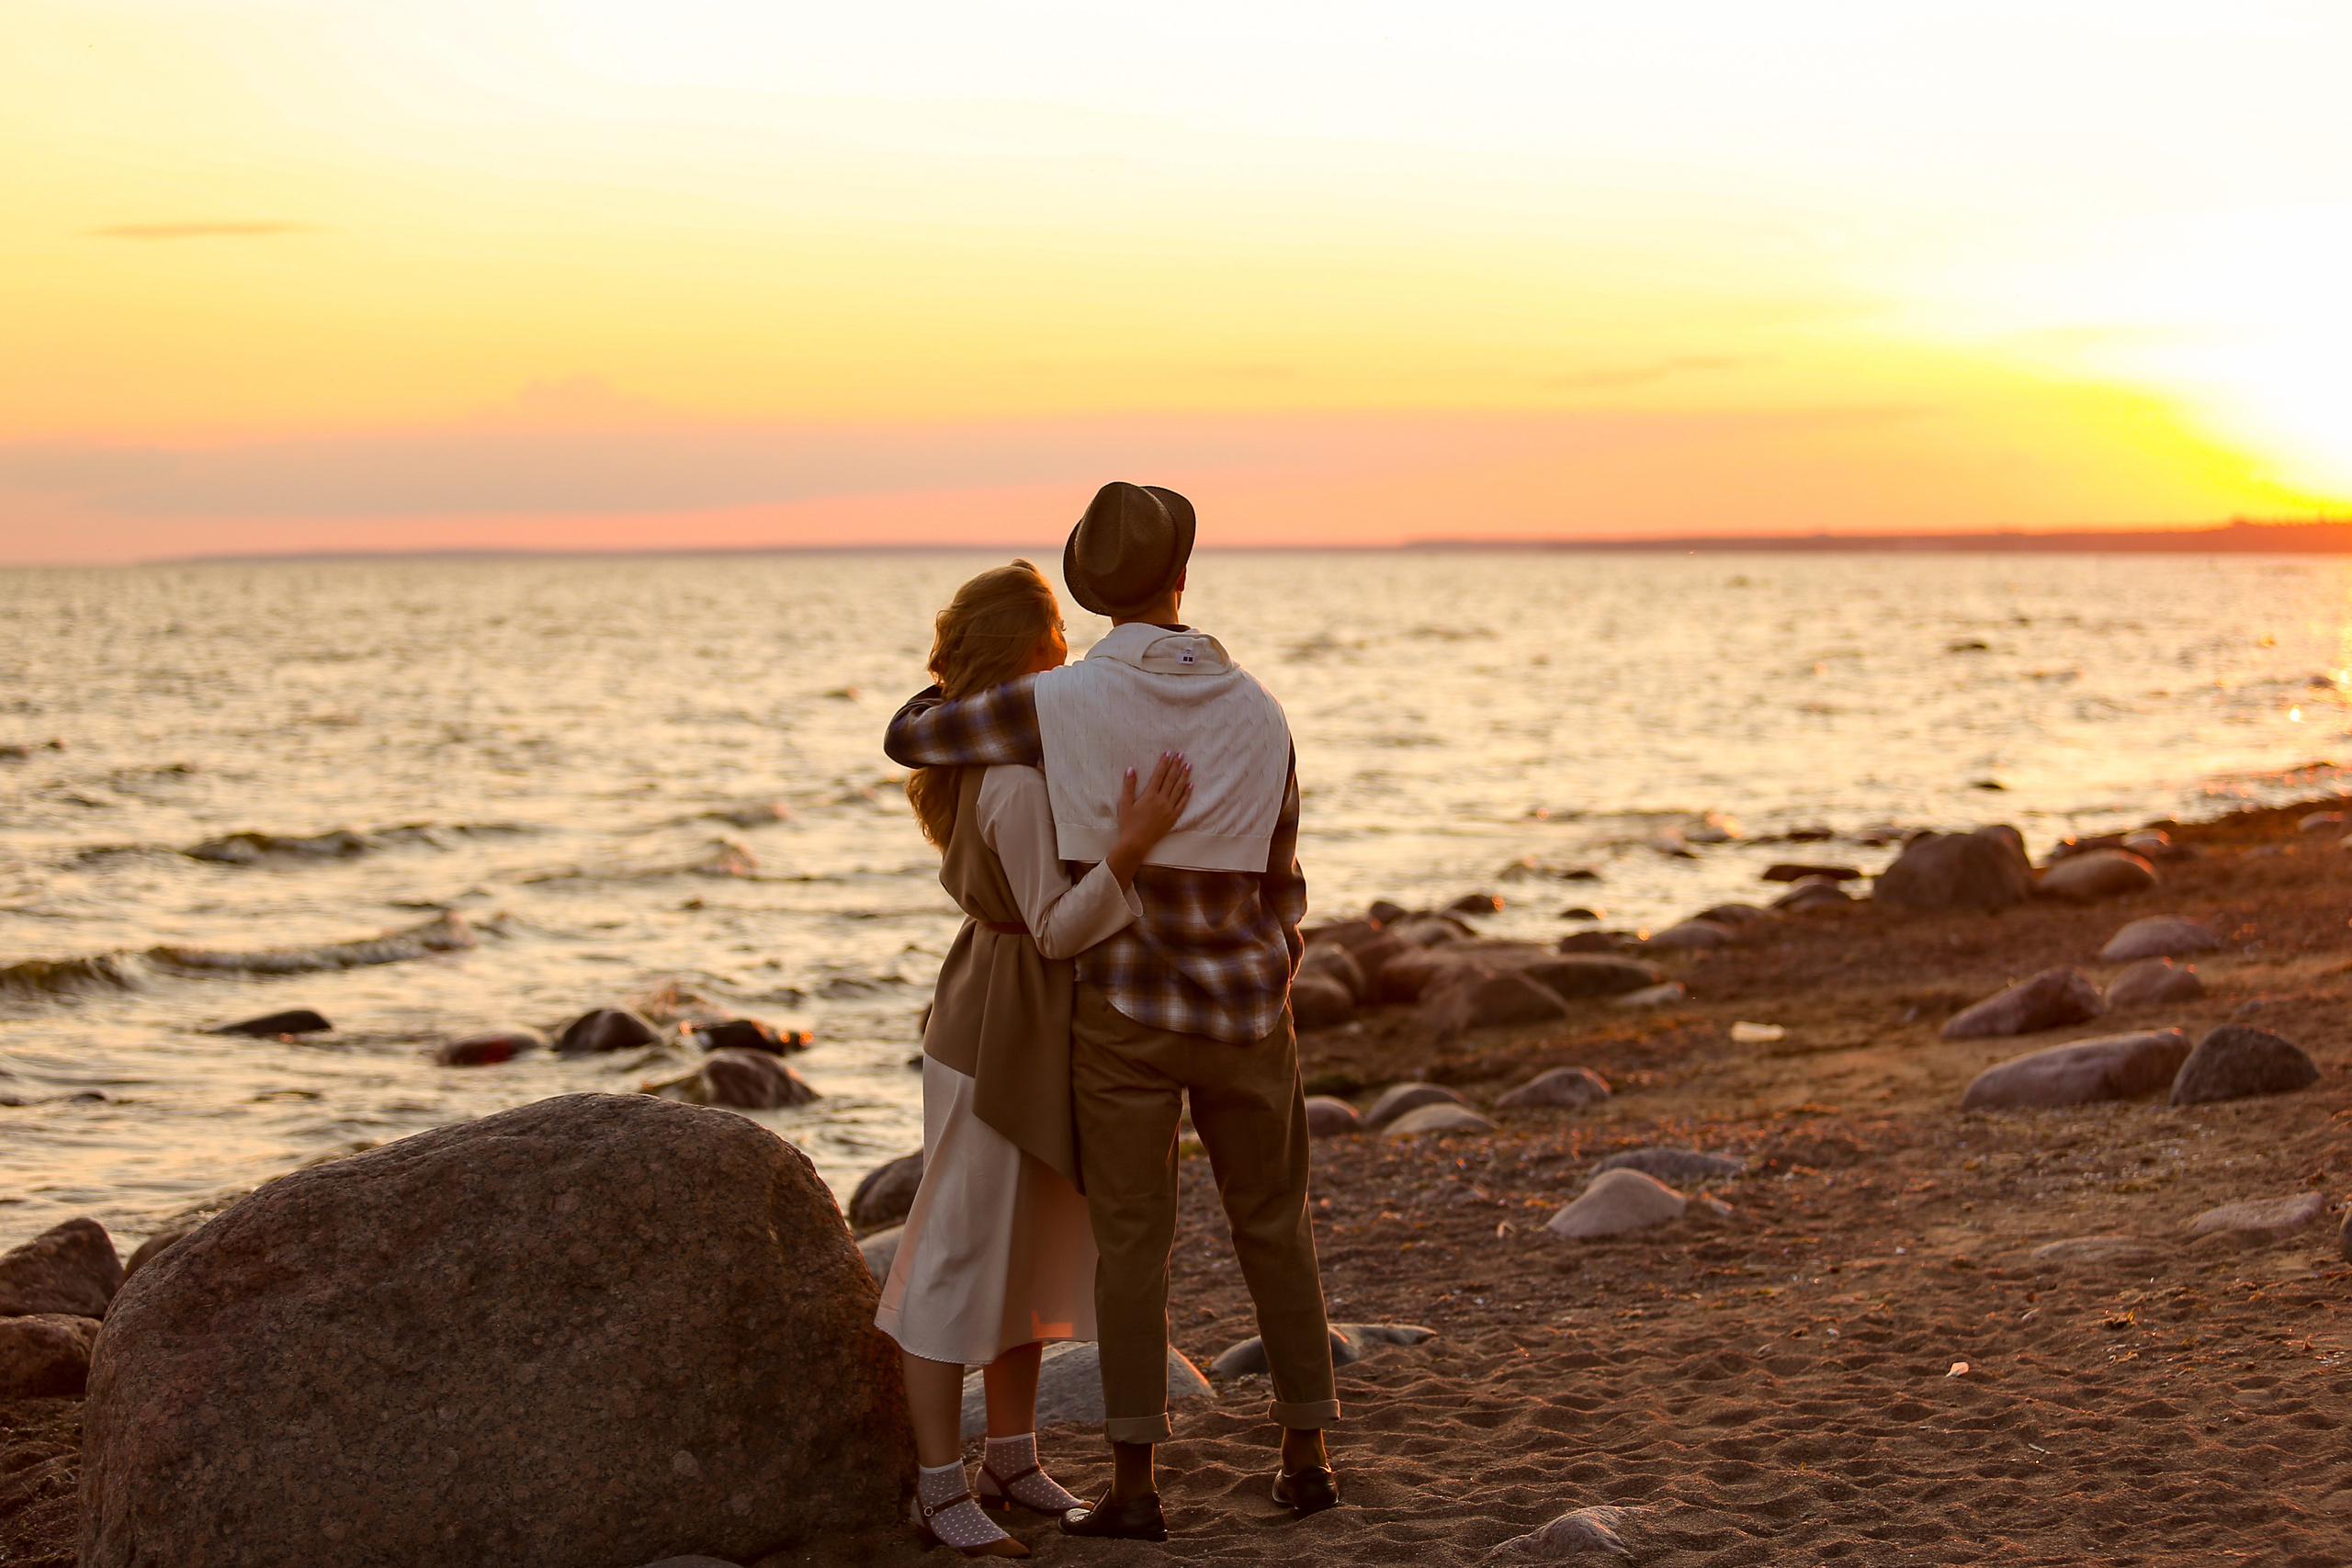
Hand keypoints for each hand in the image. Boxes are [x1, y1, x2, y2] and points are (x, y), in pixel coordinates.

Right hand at [1107, 752, 1191, 888]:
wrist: (1136, 843)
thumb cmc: (1128, 824)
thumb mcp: (1125, 804)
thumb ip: (1129, 786)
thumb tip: (1131, 769)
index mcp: (1149, 796)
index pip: (1159, 775)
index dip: (1164, 763)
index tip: (1169, 753)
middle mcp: (1161, 800)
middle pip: (1171, 779)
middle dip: (1176, 765)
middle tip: (1181, 754)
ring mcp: (1169, 809)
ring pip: (1179, 789)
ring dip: (1184, 776)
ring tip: (1189, 765)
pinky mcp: (1173, 817)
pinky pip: (1182, 803)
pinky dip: (1187, 793)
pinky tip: (1191, 785)